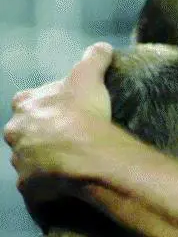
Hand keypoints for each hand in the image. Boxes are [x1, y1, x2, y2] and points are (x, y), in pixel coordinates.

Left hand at [5, 43, 112, 191]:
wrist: (87, 155)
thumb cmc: (84, 114)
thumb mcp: (90, 78)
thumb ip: (94, 59)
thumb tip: (104, 46)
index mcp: (25, 105)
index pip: (26, 103)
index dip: (44, 108)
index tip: (62, 115)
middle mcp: (15, 132)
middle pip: (23, 134)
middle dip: (40, 138)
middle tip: (67, 144)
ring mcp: (21, 161)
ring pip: (28, 162)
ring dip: (43, 165)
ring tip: (69, 169)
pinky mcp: (29, 187)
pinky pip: (36, 189)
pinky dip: (47, 190)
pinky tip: (64, 190)